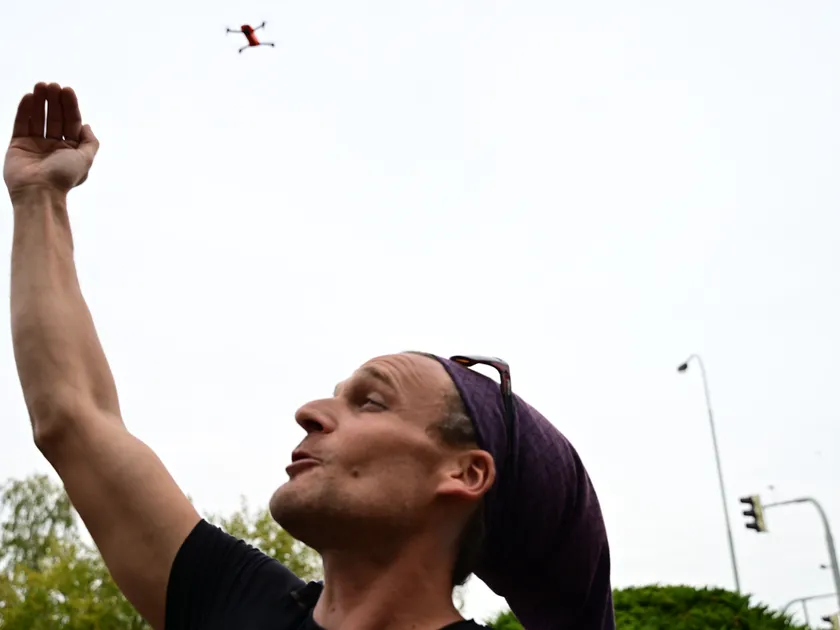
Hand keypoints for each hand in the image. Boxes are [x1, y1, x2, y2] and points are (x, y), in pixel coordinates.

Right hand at [4, 82, 98, 199]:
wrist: (38, 191)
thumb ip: (90, 142)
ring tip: (40, 85)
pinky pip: (21, 123)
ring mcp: (35, 144)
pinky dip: (25, 110)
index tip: (67, 90)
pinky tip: (29, 97)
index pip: (71, 122)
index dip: (70, 106)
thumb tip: (87, 126)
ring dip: (40, 101)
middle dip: (54, 101)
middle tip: (52, 85)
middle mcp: (54, 146)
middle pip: (55, 118)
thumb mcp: (86, 159)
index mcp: (71, 149)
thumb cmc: (64, 177)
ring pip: (38, 118)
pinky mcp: (18, 144)